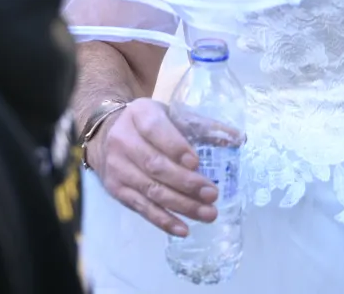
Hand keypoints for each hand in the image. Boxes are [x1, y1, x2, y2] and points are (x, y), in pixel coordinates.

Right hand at [94, 98, 217, 236]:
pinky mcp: (116, 190)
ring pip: (151, 190)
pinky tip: (183, 229)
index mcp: (140, 115)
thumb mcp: (170, 114)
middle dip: (186, 182)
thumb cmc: (147, 124)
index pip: (156, 130)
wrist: (104, 134)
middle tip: (212, 194)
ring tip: (207, 214)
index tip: (197, 162)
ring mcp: (118, 168)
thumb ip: (202, 125)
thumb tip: (239, 138)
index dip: (176, 147)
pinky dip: (163, 220)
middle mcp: (124, 141)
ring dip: (181, 205)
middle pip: (155, 165)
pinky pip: (141, 208)